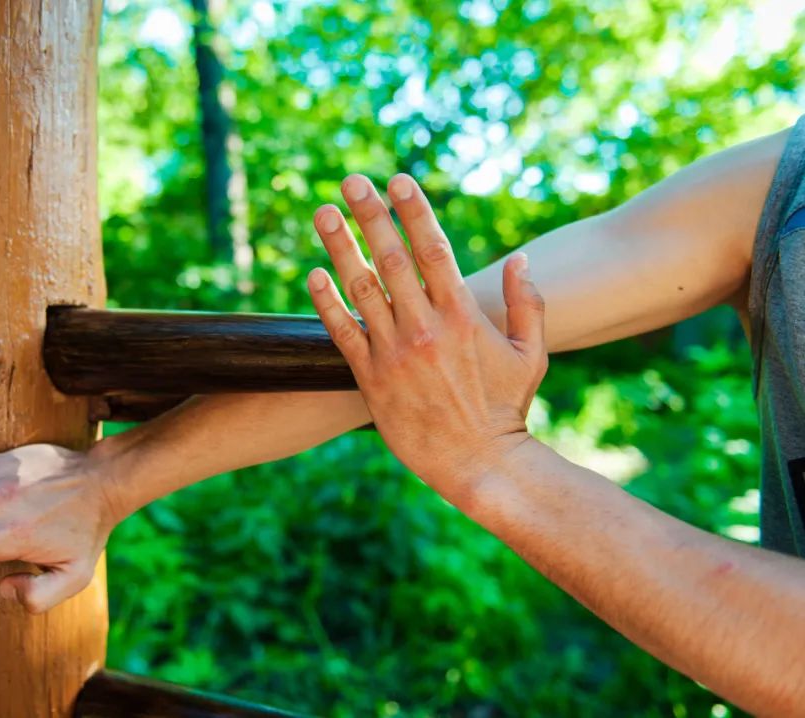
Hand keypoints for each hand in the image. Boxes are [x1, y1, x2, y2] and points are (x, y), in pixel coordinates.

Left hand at [307, 173, 546, 499]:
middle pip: (392, 258)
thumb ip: (528, 303)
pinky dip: (326, 303)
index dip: (413, 211)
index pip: (434, 249)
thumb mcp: (532, 353)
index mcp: (463, 315)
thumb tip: (521, 258)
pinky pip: (343, 333)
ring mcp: (395, 352)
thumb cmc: (506, 408)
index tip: (396, 180)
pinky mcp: (371, 378)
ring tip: (322, 212)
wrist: (478, 463)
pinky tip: (312, 274)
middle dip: (370, 215)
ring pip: (361, 288)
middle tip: (351, 181)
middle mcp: (426, 328)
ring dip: (340, 247)